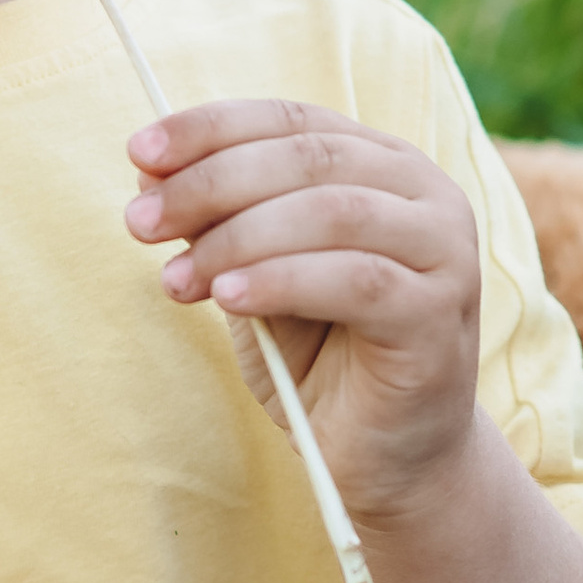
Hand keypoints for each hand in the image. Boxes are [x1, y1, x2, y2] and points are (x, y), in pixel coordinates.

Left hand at [124, 98, 480, 523]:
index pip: (292, 121)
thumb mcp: (255, 279)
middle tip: (140, 222)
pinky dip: (281, 281)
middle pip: (308, 158)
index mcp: (384, 167)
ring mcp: (445, 252)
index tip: (137, 154)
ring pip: (331, 212)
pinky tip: (227, 297)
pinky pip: (354, 280)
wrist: (388, 461)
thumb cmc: (323, 361)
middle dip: (211, 183)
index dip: (211, 129)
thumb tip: (149, 170)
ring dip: (237, 236)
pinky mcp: (440, 315)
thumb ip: (220, 223)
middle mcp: (426, 196)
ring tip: (175, 278)